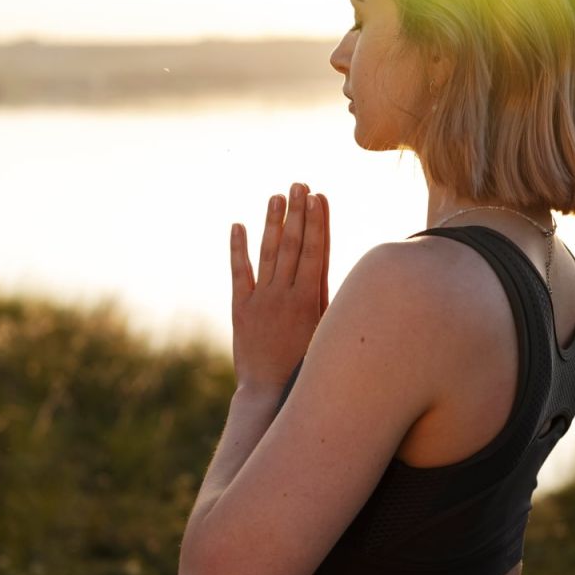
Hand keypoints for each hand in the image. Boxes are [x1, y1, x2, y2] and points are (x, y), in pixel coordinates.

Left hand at [229, 182, 330, 390]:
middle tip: (299, 183)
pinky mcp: (241, 308)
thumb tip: (336, 266)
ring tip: (277, 196)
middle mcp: (285, 295)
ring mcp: (261, 299)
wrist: (270, 392)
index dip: (316, 221)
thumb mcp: (325, 330)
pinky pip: (239, 272)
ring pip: (268, 253)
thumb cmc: (306, 364)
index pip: (315, 251)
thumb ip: (327, 297)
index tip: (319, 196)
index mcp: (310, 300)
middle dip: (297, 212)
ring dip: (273, 222)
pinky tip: (238, 225)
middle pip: (293, 245)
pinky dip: (238, 248)